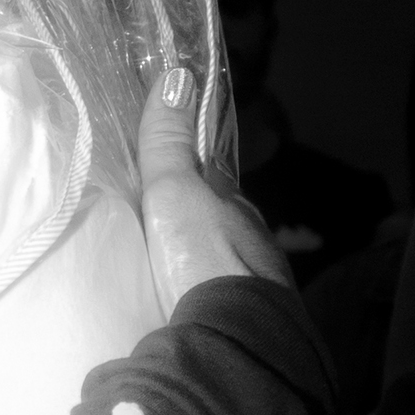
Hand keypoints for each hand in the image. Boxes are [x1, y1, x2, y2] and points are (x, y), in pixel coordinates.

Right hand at [137, 71, 291, 315]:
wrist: (237, 337)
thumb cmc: (205, 256)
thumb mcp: (175, 192)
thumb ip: (169, 144)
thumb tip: (177, 77)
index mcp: (235, 205)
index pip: (213, 181)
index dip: (191, 175)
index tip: (167, 176)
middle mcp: (252, 239)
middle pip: (219, 222)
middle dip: (195, 223)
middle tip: (159, 227)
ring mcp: (255, 281)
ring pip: (223, 261)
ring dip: (201, 262)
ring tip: (167, 270)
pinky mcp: (248, 320)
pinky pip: (221, 296)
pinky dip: (204, 294)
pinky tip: (184, 304)